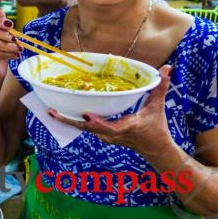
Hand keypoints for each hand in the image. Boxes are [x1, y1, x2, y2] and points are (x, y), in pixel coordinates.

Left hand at [48, 66, 173, 157]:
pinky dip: (74, 121)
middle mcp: (113, 134)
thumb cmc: (156, 128)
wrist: (155, 150)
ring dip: (68, 121)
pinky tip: (62, 114)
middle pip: (89, 129)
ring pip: (85, 129)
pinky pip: (86, 129)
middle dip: (70, 121)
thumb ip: (160, 87)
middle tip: (52, 112)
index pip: (110, 127)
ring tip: (51, 111)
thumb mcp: (157, 106)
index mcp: (127, 127)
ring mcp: (106, 137)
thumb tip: (166, 68)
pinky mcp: (103, 136)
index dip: (98, 123)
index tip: (86, 116)